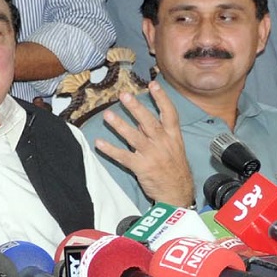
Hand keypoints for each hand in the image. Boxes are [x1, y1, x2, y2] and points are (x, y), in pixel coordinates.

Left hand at [95, 80, 193, 205]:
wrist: (178, 192)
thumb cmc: (174, 169)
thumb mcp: (173, 148)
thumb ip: (156, 133)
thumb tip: (139, 120)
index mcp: (173, 136)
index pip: (169, 113)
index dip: (161, 98)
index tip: (153, 84)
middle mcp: (163, 143)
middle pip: (148, 122)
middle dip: (136, 107)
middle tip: (124, 95)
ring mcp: (152, 155)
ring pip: (134, 137)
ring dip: (119, 125)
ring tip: (107, 115)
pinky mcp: (141, 167)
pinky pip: (123, 156)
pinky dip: (111, 150)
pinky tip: (99, 143)